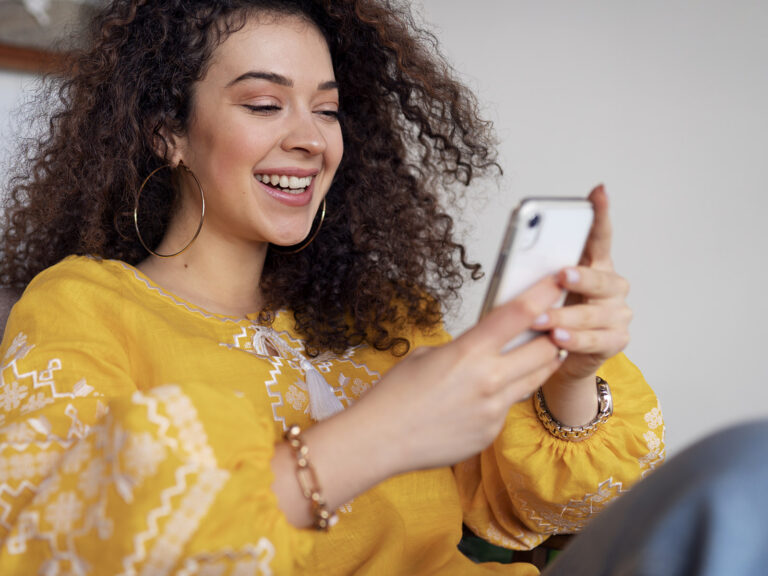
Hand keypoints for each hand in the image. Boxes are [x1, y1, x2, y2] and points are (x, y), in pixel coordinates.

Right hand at [353, 276, 565, 474]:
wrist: (381, 440)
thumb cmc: (396, 395)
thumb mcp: (427, 355)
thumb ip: (464, 348)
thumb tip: (484, 346)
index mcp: (469, 352)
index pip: (518, 314)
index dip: (544, 293)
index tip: (558, 282)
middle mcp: (488, 380)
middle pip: (543, 349)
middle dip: (555, 334)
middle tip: (558, 324)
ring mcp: (494, 409)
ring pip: (535, 379)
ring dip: (542, 363)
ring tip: (544, 352)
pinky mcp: (492, 432)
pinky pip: (510, 407)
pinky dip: (506, 396)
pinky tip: (488, 395)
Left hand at [534, 184, 631, 382]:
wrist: (559, 358)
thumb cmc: (549, 315)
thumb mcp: (542, 291)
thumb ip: (539, 273)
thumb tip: (518, 257)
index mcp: (595, 265)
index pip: (599, 236)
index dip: (600, 214)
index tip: (598, 192)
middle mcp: (612, 287)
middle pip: (601, 278)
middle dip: (580, 277)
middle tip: (560, 275)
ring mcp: (617, 314)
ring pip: (593, 313)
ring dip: (564, 317)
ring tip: (541, 320)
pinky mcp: (616, 341)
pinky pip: (595, 340)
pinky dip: (574, 340)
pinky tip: (558, 339)